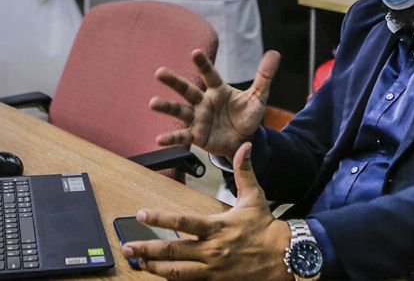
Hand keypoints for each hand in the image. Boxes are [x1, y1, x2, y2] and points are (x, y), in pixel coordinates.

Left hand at [122, 142, 291, 279]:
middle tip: (129, 247)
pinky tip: (160, 276)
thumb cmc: (266, 227)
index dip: (160, 219)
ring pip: (177, 272)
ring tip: (139, 263)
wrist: (285, 258)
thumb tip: (245, 146)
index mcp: (217, 227)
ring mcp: (213, 270)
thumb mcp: (255, 197)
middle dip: (148, 249)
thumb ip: (245, 171)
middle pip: (173, 251)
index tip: (141, 215)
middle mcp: (212, 250)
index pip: (183, 222)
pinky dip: (173, 280)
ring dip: (155, 268)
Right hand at [150, 49, 279, 158]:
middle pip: (188, 90)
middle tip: (160, 72)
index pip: (210, 75)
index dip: (203, 64)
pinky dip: (171, 138)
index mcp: (218, 90)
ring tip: (153, 103)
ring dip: (167, 107)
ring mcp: (198, 118)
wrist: (245, 140)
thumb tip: (275, 54)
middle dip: (174, 81)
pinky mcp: (196, 135)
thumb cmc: (247, 116)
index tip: (195, 53)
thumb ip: (264, 76)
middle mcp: (204, 102)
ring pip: (180, 111)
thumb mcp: (258, 97)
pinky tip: (159, 138)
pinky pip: (182, 136)